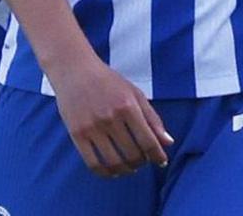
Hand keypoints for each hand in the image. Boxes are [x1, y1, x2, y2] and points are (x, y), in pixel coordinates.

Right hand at [49, 58, 173, 175]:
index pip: (148, 141)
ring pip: (114, 162)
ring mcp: (92, 127)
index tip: (162, 162)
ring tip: (129, 167)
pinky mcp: (77, 134)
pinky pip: (93, 163)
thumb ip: (152, 118)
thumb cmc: (108, 81)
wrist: (74, 70)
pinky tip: (112, 171)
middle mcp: (110, 117)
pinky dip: (105, 173)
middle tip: (143, 161)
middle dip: (142, 162)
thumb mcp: (134, 93)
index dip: (158, 156)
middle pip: (132, 154)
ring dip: (126, 170)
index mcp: (128, 106)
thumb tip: (168, 143)